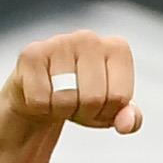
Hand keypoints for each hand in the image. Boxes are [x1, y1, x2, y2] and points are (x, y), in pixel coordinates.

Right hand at [3, 29, 141, 135]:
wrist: (42, 95)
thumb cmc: (82, 99)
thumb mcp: (111, 112)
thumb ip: (130, 119)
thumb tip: (126, 124)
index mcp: (117, 49)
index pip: (119, 98)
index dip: (107, 112)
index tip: (99, 104)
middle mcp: (89, 39)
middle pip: (93, 99)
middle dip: (84, 113)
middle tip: (76, 103)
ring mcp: (59, 42)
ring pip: (65, 100)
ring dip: (62, 111)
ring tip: (59, 98)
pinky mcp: (31, 54)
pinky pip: (40, 100)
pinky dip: (41, 108)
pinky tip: (41, 94)